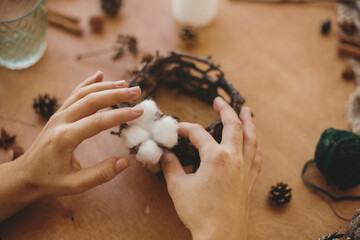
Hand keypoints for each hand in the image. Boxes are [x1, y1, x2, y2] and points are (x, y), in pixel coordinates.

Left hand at [0, 71, 142, 220]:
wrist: (25, 174)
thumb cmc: (50, 181)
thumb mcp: (75, 184)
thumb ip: (101, 174)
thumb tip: (125, 161)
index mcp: (65, 138)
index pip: (98, 121)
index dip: (120, 115)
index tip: (139, 112)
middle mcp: (61, 121)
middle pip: (91, 100)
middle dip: (116, 94)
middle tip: (137, 92)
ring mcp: (59, 115)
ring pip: (83, 94)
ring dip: (105, 87)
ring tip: (125, 85)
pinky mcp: (59, 114)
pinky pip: (74, 94)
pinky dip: (88, 83)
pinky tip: (99, 75)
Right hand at [161, 97, 261, 239]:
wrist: (221, 236)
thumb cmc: (199, 213)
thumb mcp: (178, 187)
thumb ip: (171, 167)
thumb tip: (165, 155)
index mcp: (215, 157)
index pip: (198, 134)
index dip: (185, 129)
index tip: (176, 129)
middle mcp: (234, 158)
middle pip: (233, 126)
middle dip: (226, 110)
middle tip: (219, 100)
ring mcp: (244, 169)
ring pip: (251, 139)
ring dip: (249, 122)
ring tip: (247, 110)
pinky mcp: (249, 180)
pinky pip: (257, 157)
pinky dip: (256, 145)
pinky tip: (256, 141)